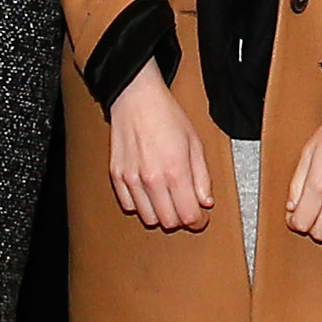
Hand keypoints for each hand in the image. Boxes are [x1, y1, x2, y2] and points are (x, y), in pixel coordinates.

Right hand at [107, 68, 211, 231]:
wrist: (136, 99)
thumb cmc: (167, 116)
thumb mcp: (195, 143)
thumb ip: (202, 177)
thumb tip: (205, 202)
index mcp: (176, 170)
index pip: (189, 216)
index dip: (199, 221)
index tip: (201, 217)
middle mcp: (152, 179)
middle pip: (169, 222)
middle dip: (181, 218)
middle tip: (186, 206)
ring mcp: (131, 179)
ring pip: (148, 218)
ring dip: (161, 213)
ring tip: (167, 197)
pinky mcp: (116, 176)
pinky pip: (129, 206)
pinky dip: (141, 205)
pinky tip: (149, 191)